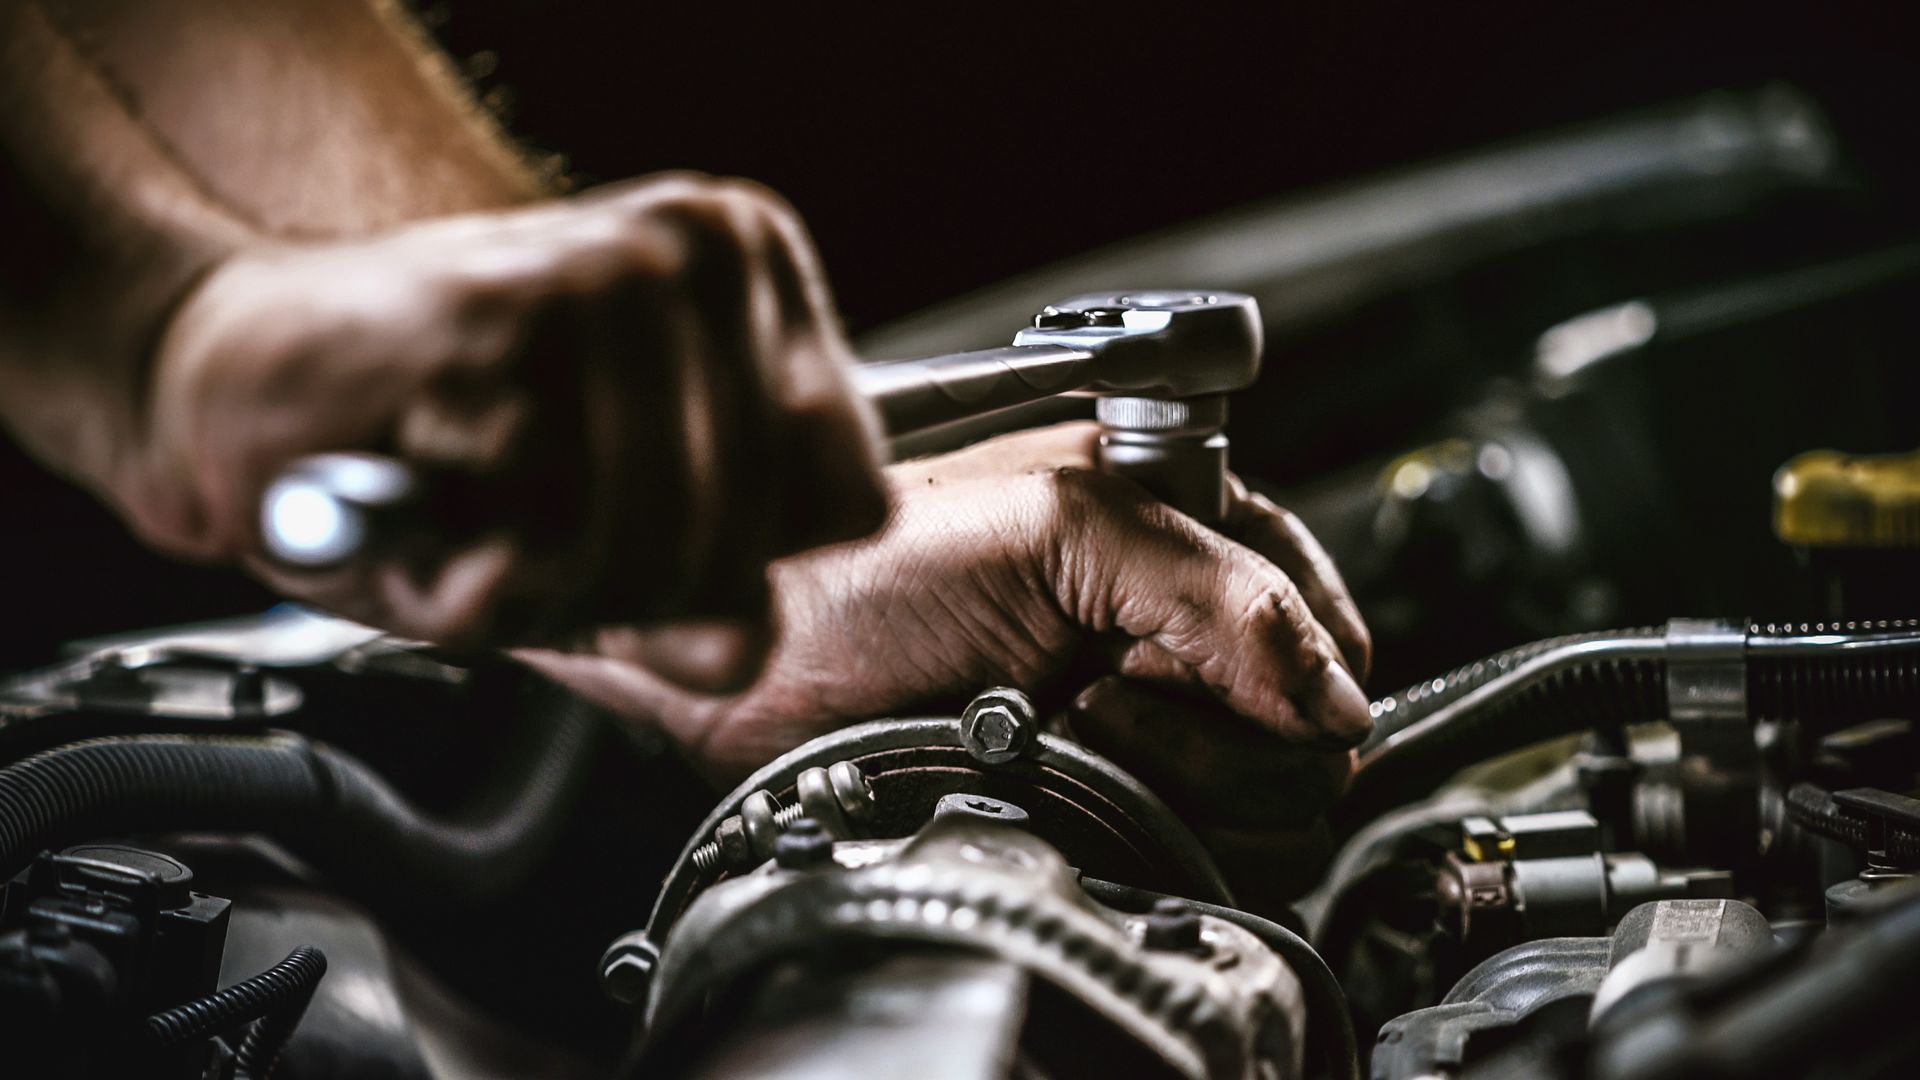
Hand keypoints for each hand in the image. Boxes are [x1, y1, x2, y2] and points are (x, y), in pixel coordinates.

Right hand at [128, 175, 887, 684]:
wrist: (244, 387)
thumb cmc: (439, 455)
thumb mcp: (601, 553)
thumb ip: (696, 610)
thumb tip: (738, 645)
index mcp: (757, 275)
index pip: (852, 495)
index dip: (742, 566)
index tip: (649, 545)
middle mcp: (704, 248)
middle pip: (755, 539)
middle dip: (633, 592)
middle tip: (531, 537)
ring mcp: (616, 269)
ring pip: (661, 541)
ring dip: (544, 581)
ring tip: (475, 510)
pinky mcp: (511, 307)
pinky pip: (550, 528)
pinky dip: (470, 564)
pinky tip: (427, 488)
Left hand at [525, 422, 1372, 836]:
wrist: (755, 656)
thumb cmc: (865, 562)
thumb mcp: (1059, 529)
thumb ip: (1219, 593)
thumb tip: (1333, 695)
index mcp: (1184, 530)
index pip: (1321, 616)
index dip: (1290, 663)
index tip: (1203, 674)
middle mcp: (1170, 626)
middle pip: (1301, 727)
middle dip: (1214, 728)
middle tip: (1107, 694)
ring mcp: (1137, 719)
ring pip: (1255, 802)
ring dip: (1169, 780)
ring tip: (1069, 729)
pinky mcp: (1098, 796)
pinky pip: (1184, 849)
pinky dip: (1135, 828)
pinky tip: (1060, 778)